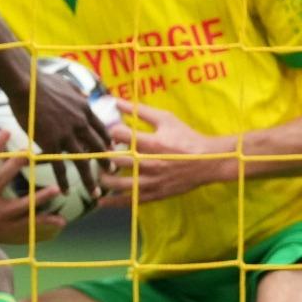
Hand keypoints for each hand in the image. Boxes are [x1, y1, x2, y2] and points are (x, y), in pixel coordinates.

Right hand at [0, 118, 63, 244]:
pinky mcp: (6, 229)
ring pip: (20, 206)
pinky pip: (27, 224)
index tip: (6, 131)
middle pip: (1, 180)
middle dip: (16, 165)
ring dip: (39, 198)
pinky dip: (44, 222)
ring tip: (56, 188)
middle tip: (30, 152)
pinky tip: (61, 220)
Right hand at [8, 63, 114, 201]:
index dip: (106, 141)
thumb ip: (77, 92)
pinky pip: (60, 166)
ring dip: (90, 179)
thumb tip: (84, 95)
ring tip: (96, 192)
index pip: (100, 129)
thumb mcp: (67, 83)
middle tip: (113, 172)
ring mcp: (67, 135)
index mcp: (84, 109)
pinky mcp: (52, 143)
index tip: (111, 150)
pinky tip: (65, 191)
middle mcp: (80, 123)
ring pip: (83, 161)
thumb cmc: (41, 81)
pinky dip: (63, 181)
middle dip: (106, 161)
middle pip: (97, 147)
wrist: (26, 85)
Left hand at [104, 97, 228, 207]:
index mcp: (152, 142)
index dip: (107, 132)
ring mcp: (152, 181)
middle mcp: (150, 163)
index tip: (103, 132)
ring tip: (96, 174)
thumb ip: (139, 110)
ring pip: (120, 184)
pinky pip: (131, 200)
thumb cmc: (186, 137)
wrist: (209, 161)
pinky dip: (114, 202)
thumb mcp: (165, 119)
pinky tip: (101, 200)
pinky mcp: (155, 194)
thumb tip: (114, 100)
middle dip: (101, 156)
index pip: (119, 135)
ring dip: (104, 180)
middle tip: (92, 153)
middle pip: (116, 160)